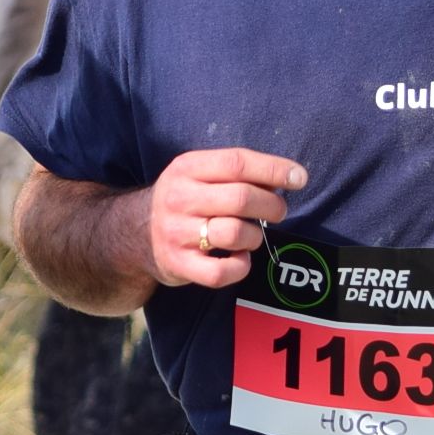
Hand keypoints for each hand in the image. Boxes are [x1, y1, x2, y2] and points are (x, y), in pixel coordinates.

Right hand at [143, 148, 308, 288]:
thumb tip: (289, 177)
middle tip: (278, 212)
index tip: (299, 178)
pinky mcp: (177, 264)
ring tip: (252, 236)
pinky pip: (220, 271)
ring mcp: (176, 232)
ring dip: (256, 237)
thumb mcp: (199, 174)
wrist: (134, 233)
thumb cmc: (185, 200)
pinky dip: (240, 266)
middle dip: (272, 206)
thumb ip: (236, 172)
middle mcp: (179, 198)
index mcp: (187, 168)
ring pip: (235, 234)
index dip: (274, 169)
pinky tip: (239, 258)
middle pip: (241, 198)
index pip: (237, 162)